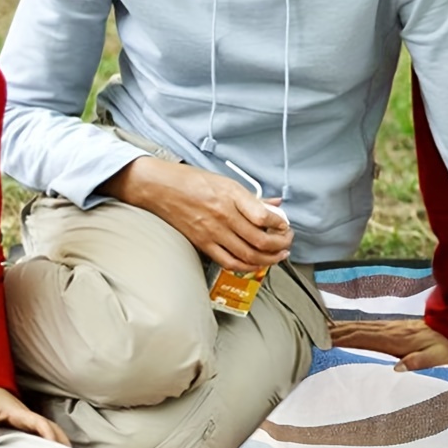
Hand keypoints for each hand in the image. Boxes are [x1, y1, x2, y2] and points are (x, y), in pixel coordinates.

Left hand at [0, 386, 71, 445]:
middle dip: (62, 438)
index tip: (53, 445)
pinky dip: (50, 438)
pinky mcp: (25, 424)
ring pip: (49, 428)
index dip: (48, 433)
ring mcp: (28, 420)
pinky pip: (41, 431)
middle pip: (52, 426)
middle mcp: (29, 417)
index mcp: (22, 414)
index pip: (40, 423)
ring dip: (59, 438)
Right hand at [100, 156, 292, 270]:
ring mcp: (213, 232)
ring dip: (269, 259)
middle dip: (280, 244)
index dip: (280, 223)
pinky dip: (247, 266)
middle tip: (287, 242)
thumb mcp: (227, 181)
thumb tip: (275, 204)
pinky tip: (256, 263)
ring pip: (248, 255)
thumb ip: (252, 198)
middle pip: (260, 239)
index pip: (263, 216)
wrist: (160, 188)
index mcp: (231, 196)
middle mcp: (223, 215)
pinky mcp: (203, 244)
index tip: (285, 224)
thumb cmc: (192, 181)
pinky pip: (229, 262)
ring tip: (279, 256)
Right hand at [329, 319, 447, 371]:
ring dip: (341, 328)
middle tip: (311, 331)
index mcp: (398, 340)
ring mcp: (391, 328)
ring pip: (360, 327)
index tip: (324, 339)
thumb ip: (420, 361)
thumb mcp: (439, 357)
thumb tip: (399, 368)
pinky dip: (353, 328)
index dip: (344, 338)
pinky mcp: (394, 329)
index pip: (364, 338)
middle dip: (335, 331)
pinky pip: (368, 328)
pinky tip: (346, 330)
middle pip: (357, 329)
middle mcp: (391, 331)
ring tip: (321, 329)